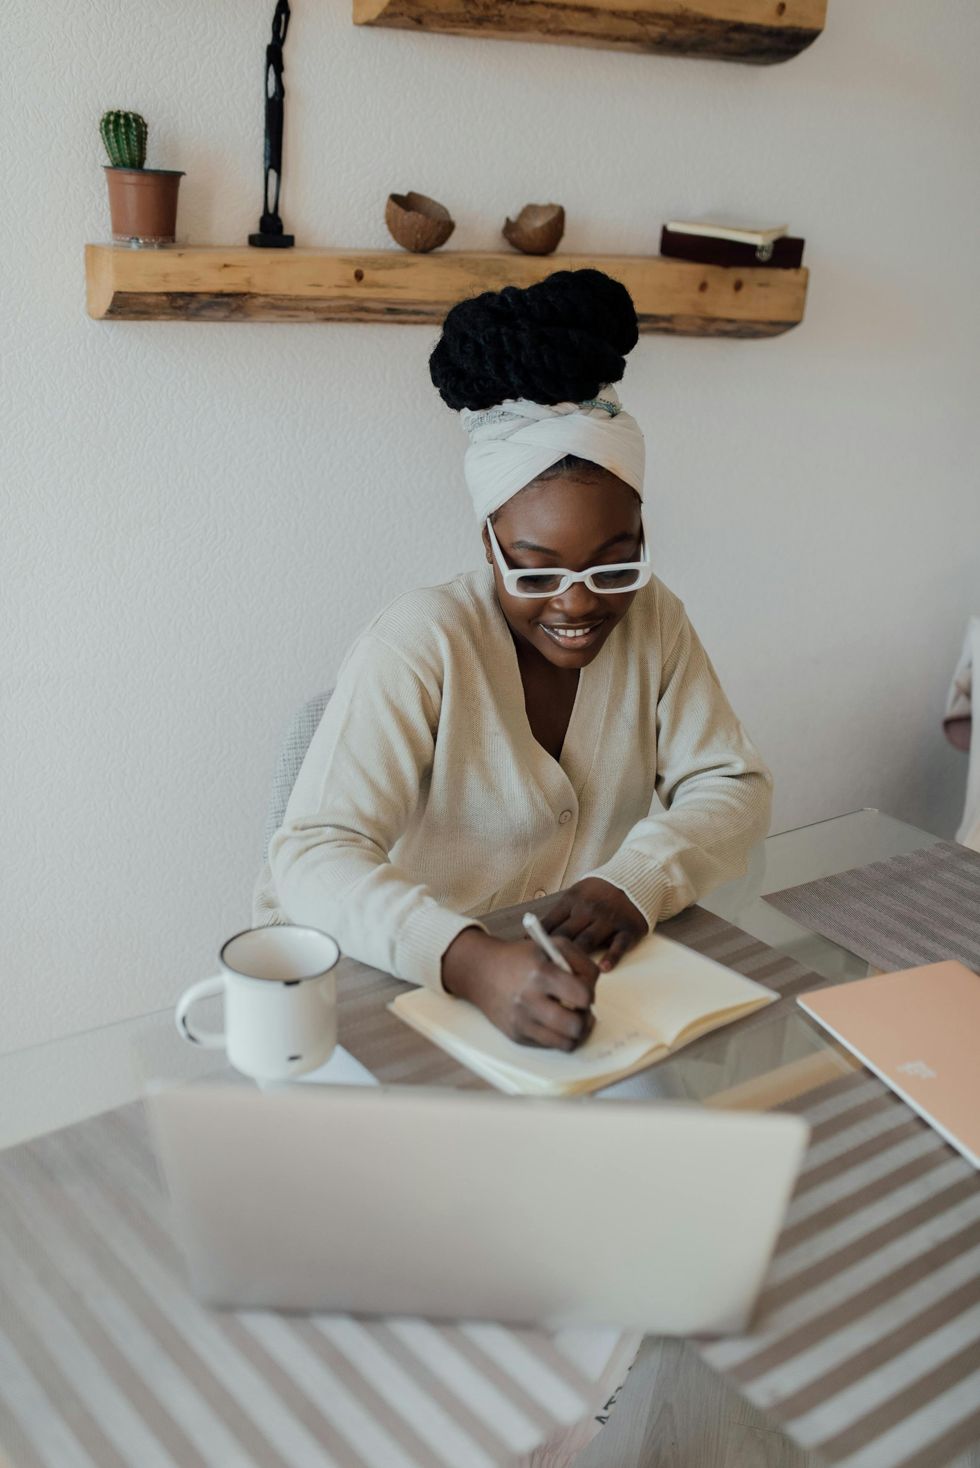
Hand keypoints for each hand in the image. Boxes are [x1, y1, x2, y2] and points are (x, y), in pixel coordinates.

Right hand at [441, 928, 597, 1049]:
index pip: (582, 996)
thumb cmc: (521, 957)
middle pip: (576, 1026)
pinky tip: (553, 1022)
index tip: (583, 991)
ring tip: (571, 1018)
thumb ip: (580, 962)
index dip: (589, 994)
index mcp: (541, 973)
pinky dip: (557, 1036)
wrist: (481, 971)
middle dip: (585, 1018)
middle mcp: (529, 1000)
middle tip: (580, 1010)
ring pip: (566, 1043)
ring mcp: (522, 1021)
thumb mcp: (552, 944)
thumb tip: (593, 991)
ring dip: (575, 1032)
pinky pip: (550, 1045)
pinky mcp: (517, 1036)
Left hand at [540, 877, 647, 971]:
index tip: (528, 956)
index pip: (550, 923)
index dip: (537, 941)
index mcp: (572, 901)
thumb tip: (534, 936)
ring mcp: (609, 919)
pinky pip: (619, 945)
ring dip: (576, 957)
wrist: (634, 877)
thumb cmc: (600, 891)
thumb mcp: (576, 894)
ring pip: (588, 940)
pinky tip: (603, 968)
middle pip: (566, 935)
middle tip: (543, 972)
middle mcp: (589, 910)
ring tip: (567, 975)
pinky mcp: (628, 928)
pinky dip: (612, 956)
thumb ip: (560, 914)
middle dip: (553, 953)